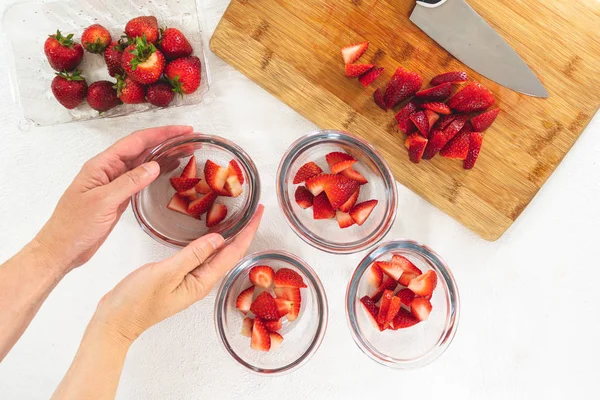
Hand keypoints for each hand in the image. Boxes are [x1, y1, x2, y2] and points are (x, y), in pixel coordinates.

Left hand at [34, 125, 192, 272]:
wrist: (62, 249)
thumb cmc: (74, 226)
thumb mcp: (103, 202)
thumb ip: (129, 182)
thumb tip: (154, 165)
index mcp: (101, 165)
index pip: (135, 142)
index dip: (161, 133)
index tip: (182, 130)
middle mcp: (109, 170)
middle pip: (141, 149)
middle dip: (166, 141)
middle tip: (191, 139)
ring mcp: (114, 183)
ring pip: (143, 163)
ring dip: (164, 155)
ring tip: (186, 151)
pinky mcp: (119, 197)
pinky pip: (140, 179)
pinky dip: (156, 173)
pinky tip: (168, 172)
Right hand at [92, 205, 264, 343]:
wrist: (115, 321)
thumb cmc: (136, 302)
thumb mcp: (165, 273)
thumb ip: (193, 255)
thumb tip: (218, 239)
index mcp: (202, 282)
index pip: (234, 253)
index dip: (248, 232)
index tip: (259, 214)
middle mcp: (201, 282)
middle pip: (231, 254)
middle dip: (245, 232)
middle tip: (255, 211)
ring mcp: (191, 280)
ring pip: (218, 255)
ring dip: (232, 237)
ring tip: (242, 219)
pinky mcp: (180, 277)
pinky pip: (203, 257)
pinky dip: (212, 243)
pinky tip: (212, 236)